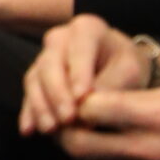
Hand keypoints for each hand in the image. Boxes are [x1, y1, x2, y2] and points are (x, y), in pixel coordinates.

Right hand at [18, 14, 148, 134]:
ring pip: (35, 79)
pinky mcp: (36, 76)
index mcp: (86, 28)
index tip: (81, 97)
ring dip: (41, 106)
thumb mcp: (130, 70)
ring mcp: (44, 56)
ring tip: (50, 130)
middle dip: (57, 94)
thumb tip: (86, 106)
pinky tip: (29, 130)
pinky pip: (29, 93)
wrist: (118, 67)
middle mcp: (59, 38)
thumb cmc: (126, 65)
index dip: (78, 74)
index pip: (79, 50)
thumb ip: (111, 84)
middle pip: (50, 65)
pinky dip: (28, 112)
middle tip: (67, 119)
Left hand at [56, 86, 159, 159]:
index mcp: (155, 116)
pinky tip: (117, 159)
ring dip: (85, 152)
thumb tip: (82, 102)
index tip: (75, 101)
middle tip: (67, 124)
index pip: (88, 108)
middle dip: (65, 133)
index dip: (75, 103)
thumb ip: (126, 98)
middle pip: (77, 145)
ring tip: (94, 139)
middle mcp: (149, 149)